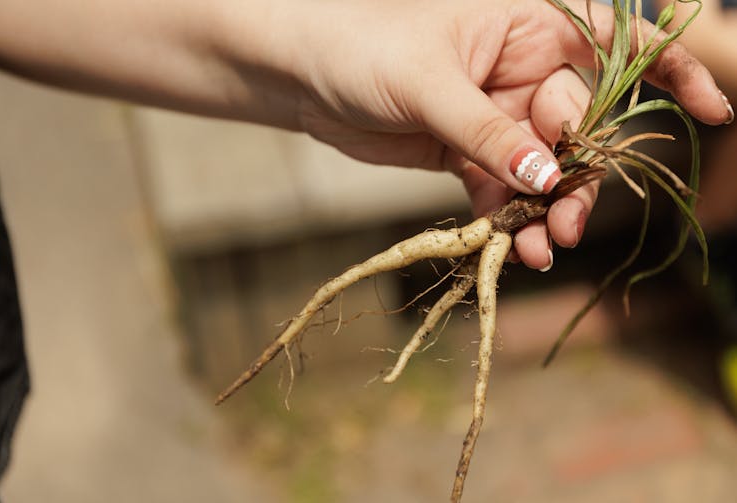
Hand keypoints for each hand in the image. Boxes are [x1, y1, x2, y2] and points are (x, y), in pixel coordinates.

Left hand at [288, 0, 731, 269]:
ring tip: (541, 248)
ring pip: (544, 171)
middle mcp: (521, 72)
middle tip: (565, 224)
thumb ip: (489, 131)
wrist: (304, 77)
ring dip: (548, 212)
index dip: (668, 77)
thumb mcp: (429, 84)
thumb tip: (550, 176)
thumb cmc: (362, 50)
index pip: (613, 49)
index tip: (713, 112)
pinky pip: (505, 193)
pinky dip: (512, 222)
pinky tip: (516, 250)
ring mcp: (496, 118)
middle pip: (579, 131)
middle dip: (579, 179)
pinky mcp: (468, 154)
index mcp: (528, 28)